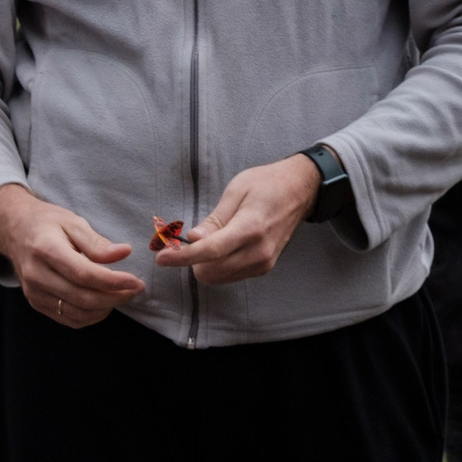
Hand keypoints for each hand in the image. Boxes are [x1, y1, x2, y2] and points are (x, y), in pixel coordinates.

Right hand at [0, 183, 145, 327]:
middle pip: (82, 297)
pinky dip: (90, 316)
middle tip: (135, 289)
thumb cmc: (47, 224)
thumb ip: (97, 242)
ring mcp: (34, 292)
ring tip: (121, 295)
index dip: (113, 281)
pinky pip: (68, 319)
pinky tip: (103, 304)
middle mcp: (36, 275)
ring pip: (76, 313)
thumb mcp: (73, 222)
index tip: (135, 281)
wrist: (15, 232)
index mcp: (46, 250)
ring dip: (105, 309)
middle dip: (115, 297)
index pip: (84, 274)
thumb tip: (124, 253)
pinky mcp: (36, 303)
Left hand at [153, 155, 321, 284]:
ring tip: (207, 240)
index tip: (161, 258)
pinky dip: (217, 266)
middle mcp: (259, 251)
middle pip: (210, 271)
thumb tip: (193, 239)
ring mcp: (263, 263)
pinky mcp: (264, 268)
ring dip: (203, 264)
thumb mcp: (236, 191)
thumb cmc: (266, 184)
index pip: (210, 251)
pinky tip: (220, 248)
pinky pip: (229, 275)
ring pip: (217, 277)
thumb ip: (215, 219)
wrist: (301, 190)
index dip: (182, 257)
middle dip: (190, 260)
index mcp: (251, 228)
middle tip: (183, 242)